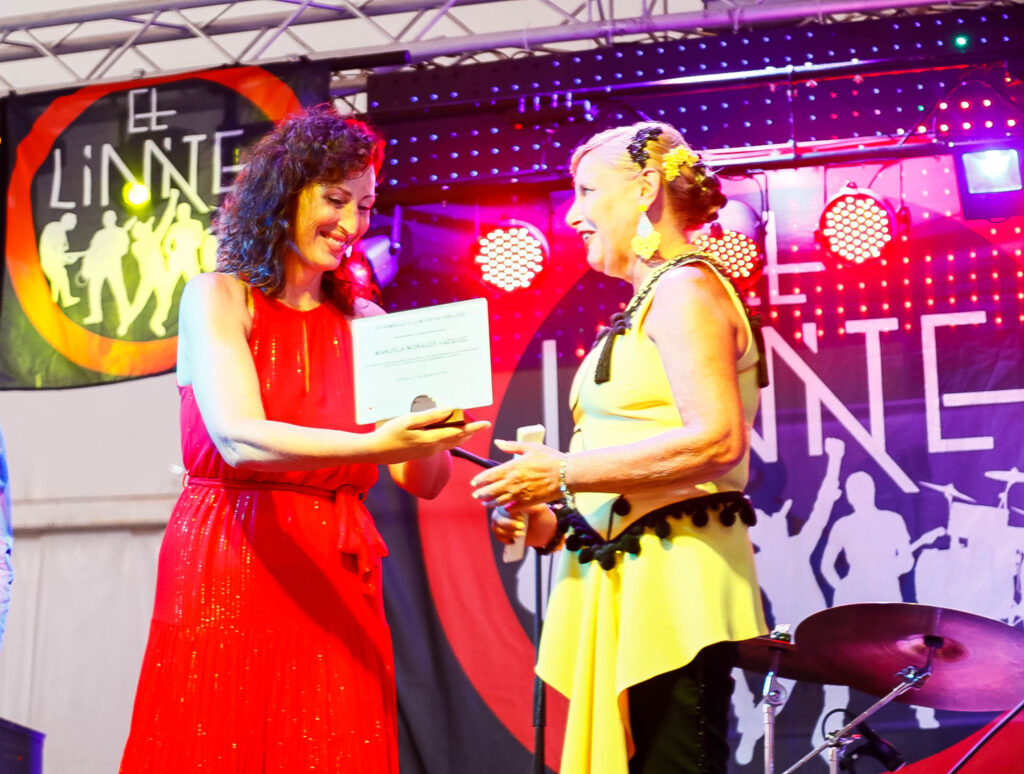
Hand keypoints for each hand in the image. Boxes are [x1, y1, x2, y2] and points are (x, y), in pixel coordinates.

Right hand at [373, 408, 489, 463]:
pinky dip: (451, 437)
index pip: (458, 433)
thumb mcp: (409, 420)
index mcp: (431, 439)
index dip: (473, 428)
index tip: (486, 423)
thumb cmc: (390, 433)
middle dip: (471, 431)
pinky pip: (443, 444)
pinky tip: (450, 431)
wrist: (376, 452)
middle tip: (482, 424)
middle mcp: (433, 448)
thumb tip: (449, 410)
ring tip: (471, 426)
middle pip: (458, 439)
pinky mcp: (423, 453)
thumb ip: (431, 416)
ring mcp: (428, 452)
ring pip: (451, 443)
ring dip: (462, 435)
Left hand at [470, 439, 561, 507]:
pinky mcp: (528, 502)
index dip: (479, 480)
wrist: (566, 473)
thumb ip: (512, 446)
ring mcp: (520, 494)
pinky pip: (512, 508)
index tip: (474, 483)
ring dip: (490, 503)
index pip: (488, 476)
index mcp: (512, 468)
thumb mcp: (531, 448)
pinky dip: (506, 508)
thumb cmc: (550, 458)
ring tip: (486, 503)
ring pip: (499, 501)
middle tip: (477, 495)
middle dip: (481, 494)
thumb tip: (498, 442)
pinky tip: (504, 508)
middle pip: (490, 491)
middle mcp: (513, 482)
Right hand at [490, 503, 556, 546]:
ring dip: (507, 533)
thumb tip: (509, 506)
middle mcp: (505, 510)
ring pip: (495, 527)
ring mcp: (503, 521)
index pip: (501, 504)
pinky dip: (505, 539)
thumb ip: (526, 505)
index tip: (522, 518)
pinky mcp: (504, 532)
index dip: (509, 512)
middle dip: (507, 524)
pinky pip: (498, 535)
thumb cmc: (543, 517)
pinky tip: (515, 540)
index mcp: (512, 501)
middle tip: (522, 527)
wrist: (547, 532)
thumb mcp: (538, 509)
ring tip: (521, 534)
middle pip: (496, 517)